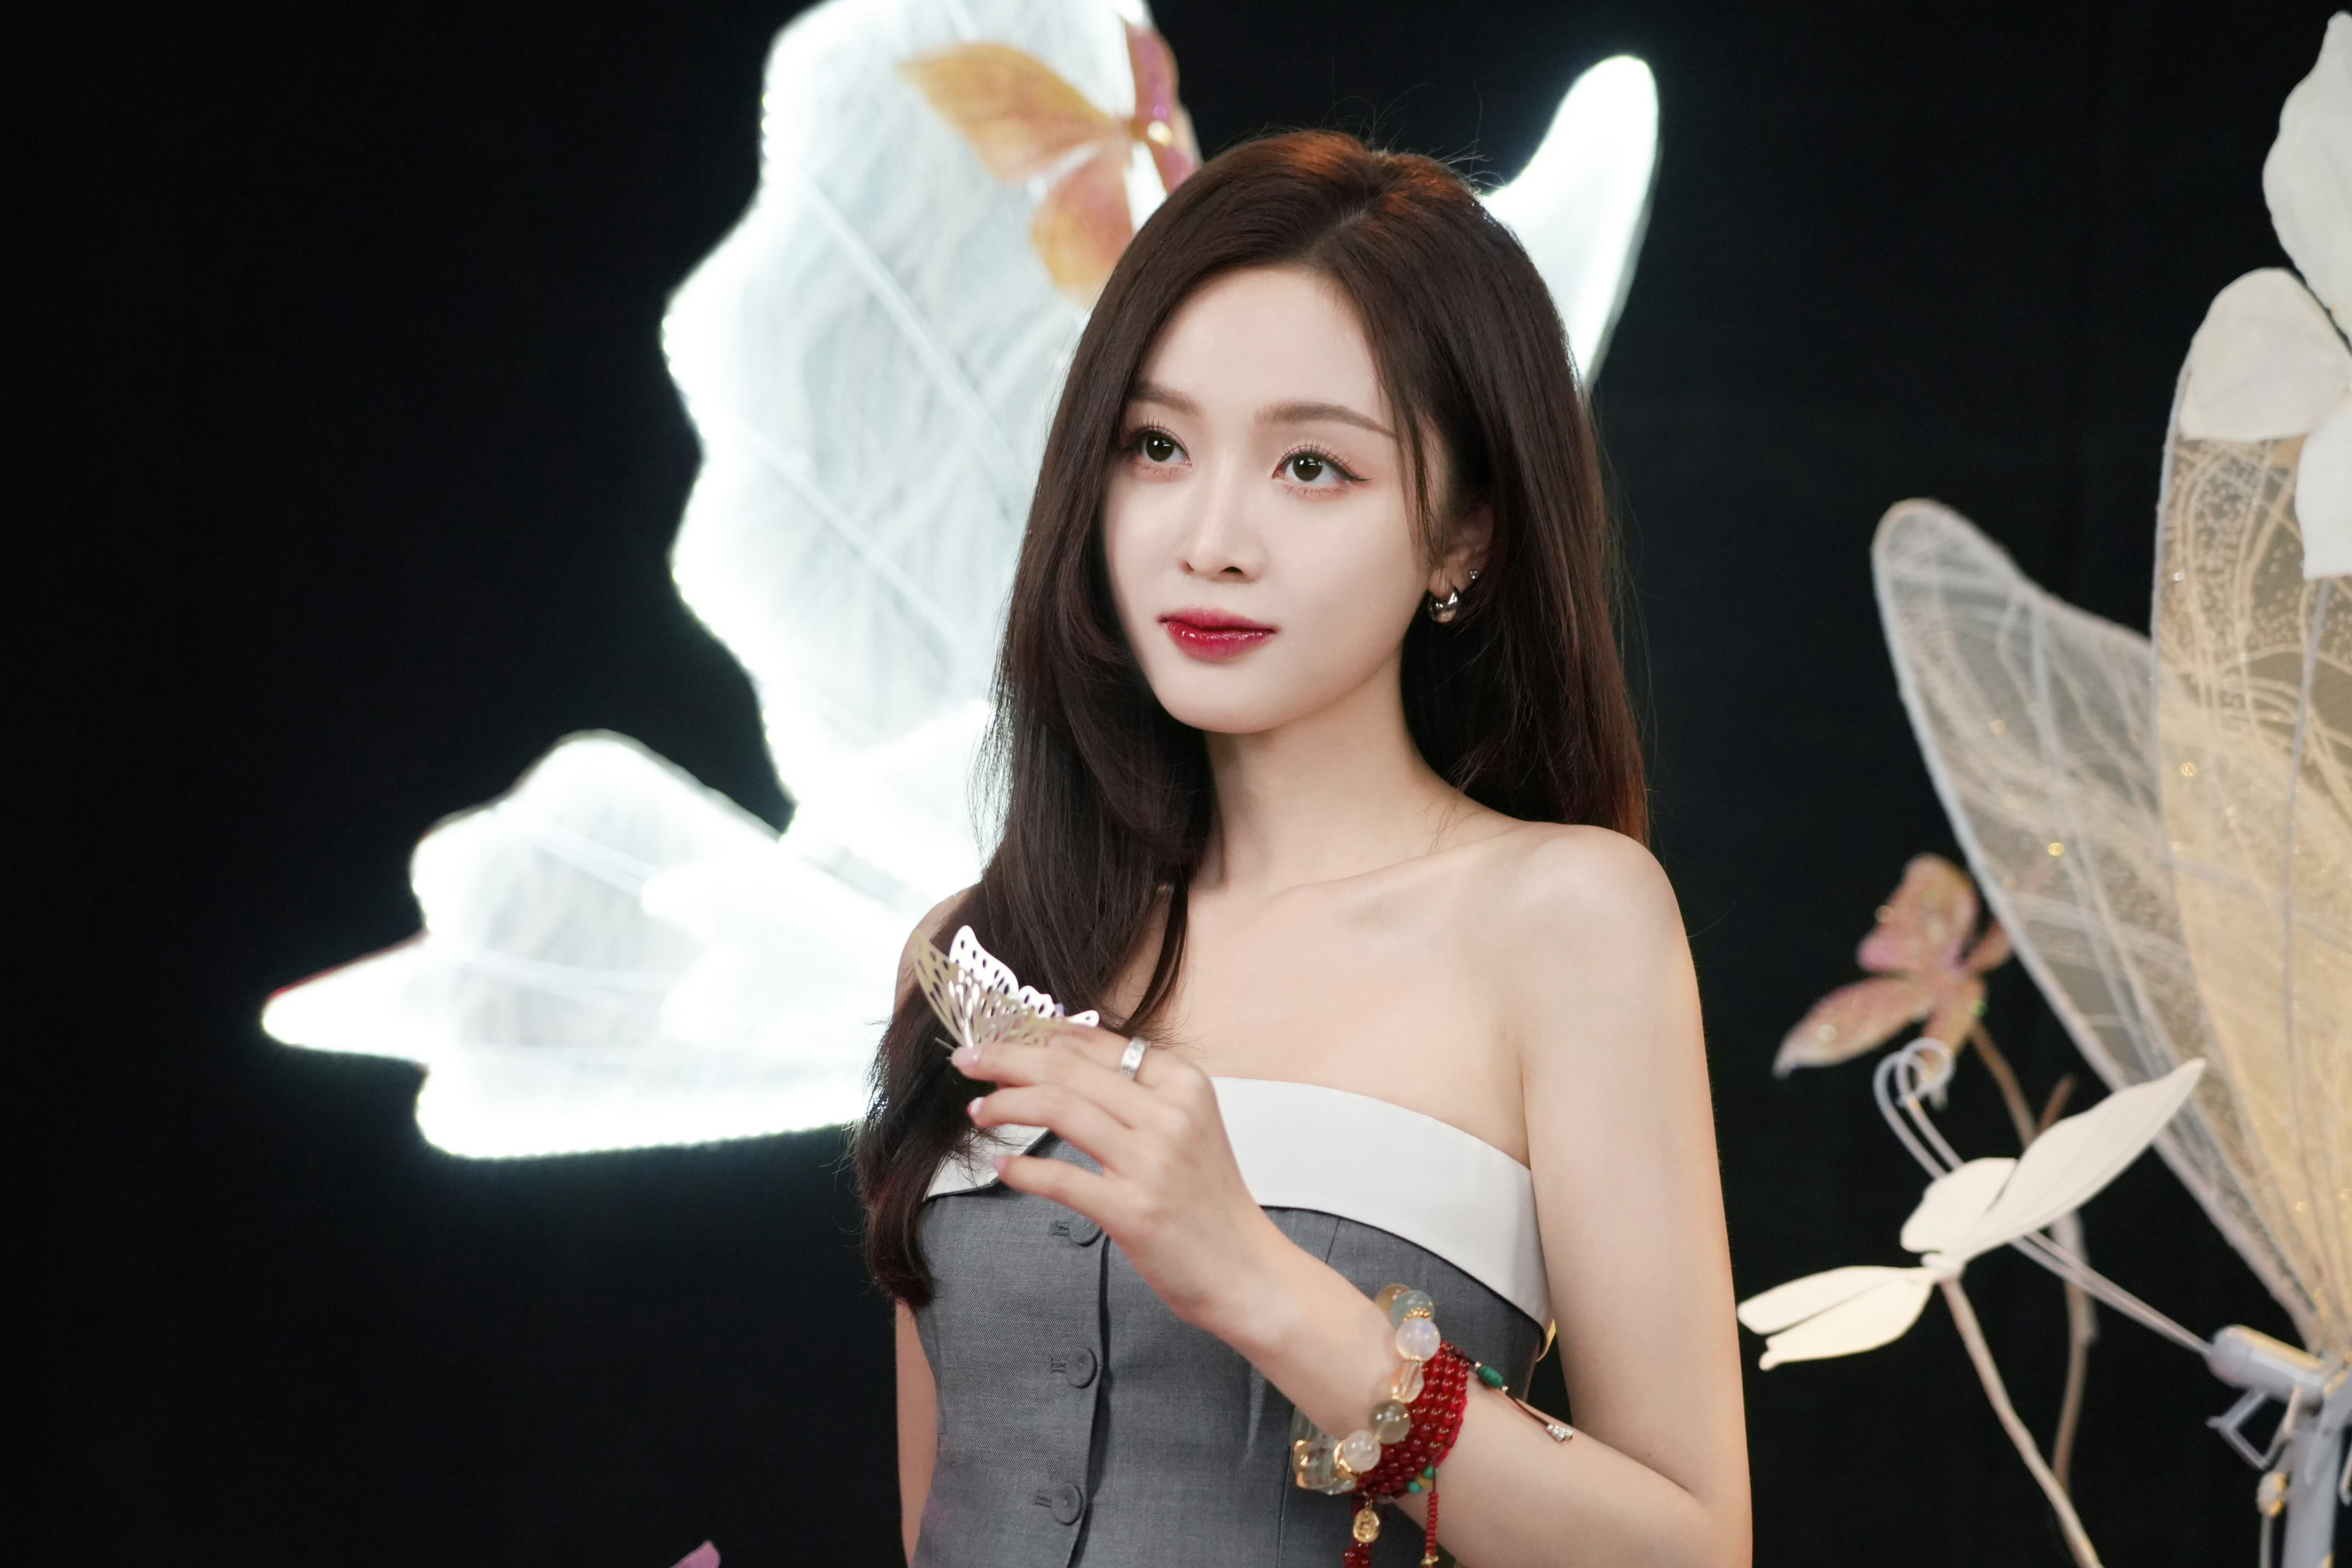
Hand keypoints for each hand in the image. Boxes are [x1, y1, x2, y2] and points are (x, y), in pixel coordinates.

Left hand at [956, 1026, 1289, 1334]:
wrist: (1248, 1269)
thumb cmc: (1208, 1200)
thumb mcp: (1185, 1125)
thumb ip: (1134, 1091)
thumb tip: (1061, 1057)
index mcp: (1182, 1083)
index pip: (1094, 1042)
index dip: (1036, 1035)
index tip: (999, 1037)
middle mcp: (1169, 1114)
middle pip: (1068, 1068)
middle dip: (1006, 1058)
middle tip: (968, 1061)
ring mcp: (1153, 1162)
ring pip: (1060, 1109)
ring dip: (1006, 1106)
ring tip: (979, 1111)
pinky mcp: (1135, 1211)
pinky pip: (1062, 1179)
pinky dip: (1023, 1169)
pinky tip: (1002, 1166)